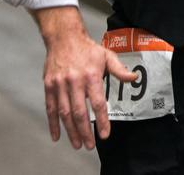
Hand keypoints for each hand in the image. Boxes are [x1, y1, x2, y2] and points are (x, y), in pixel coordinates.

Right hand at [35, 7, 136, 149]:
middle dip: (85, 131)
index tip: (104, 134)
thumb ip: (119, 69)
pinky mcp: (49, 86)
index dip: (101, 120)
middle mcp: (74, 81)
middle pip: (79, 112)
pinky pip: (50, 108)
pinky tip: (57, 135)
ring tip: (77, 144)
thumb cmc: (87, 48)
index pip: (97, 103)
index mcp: (91, 75)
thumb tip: (134, 78)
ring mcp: (60, 84)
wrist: (63, 37)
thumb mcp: (107, 55)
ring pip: (64, 113)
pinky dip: (53, 123)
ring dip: (70, 131)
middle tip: (89, 146)